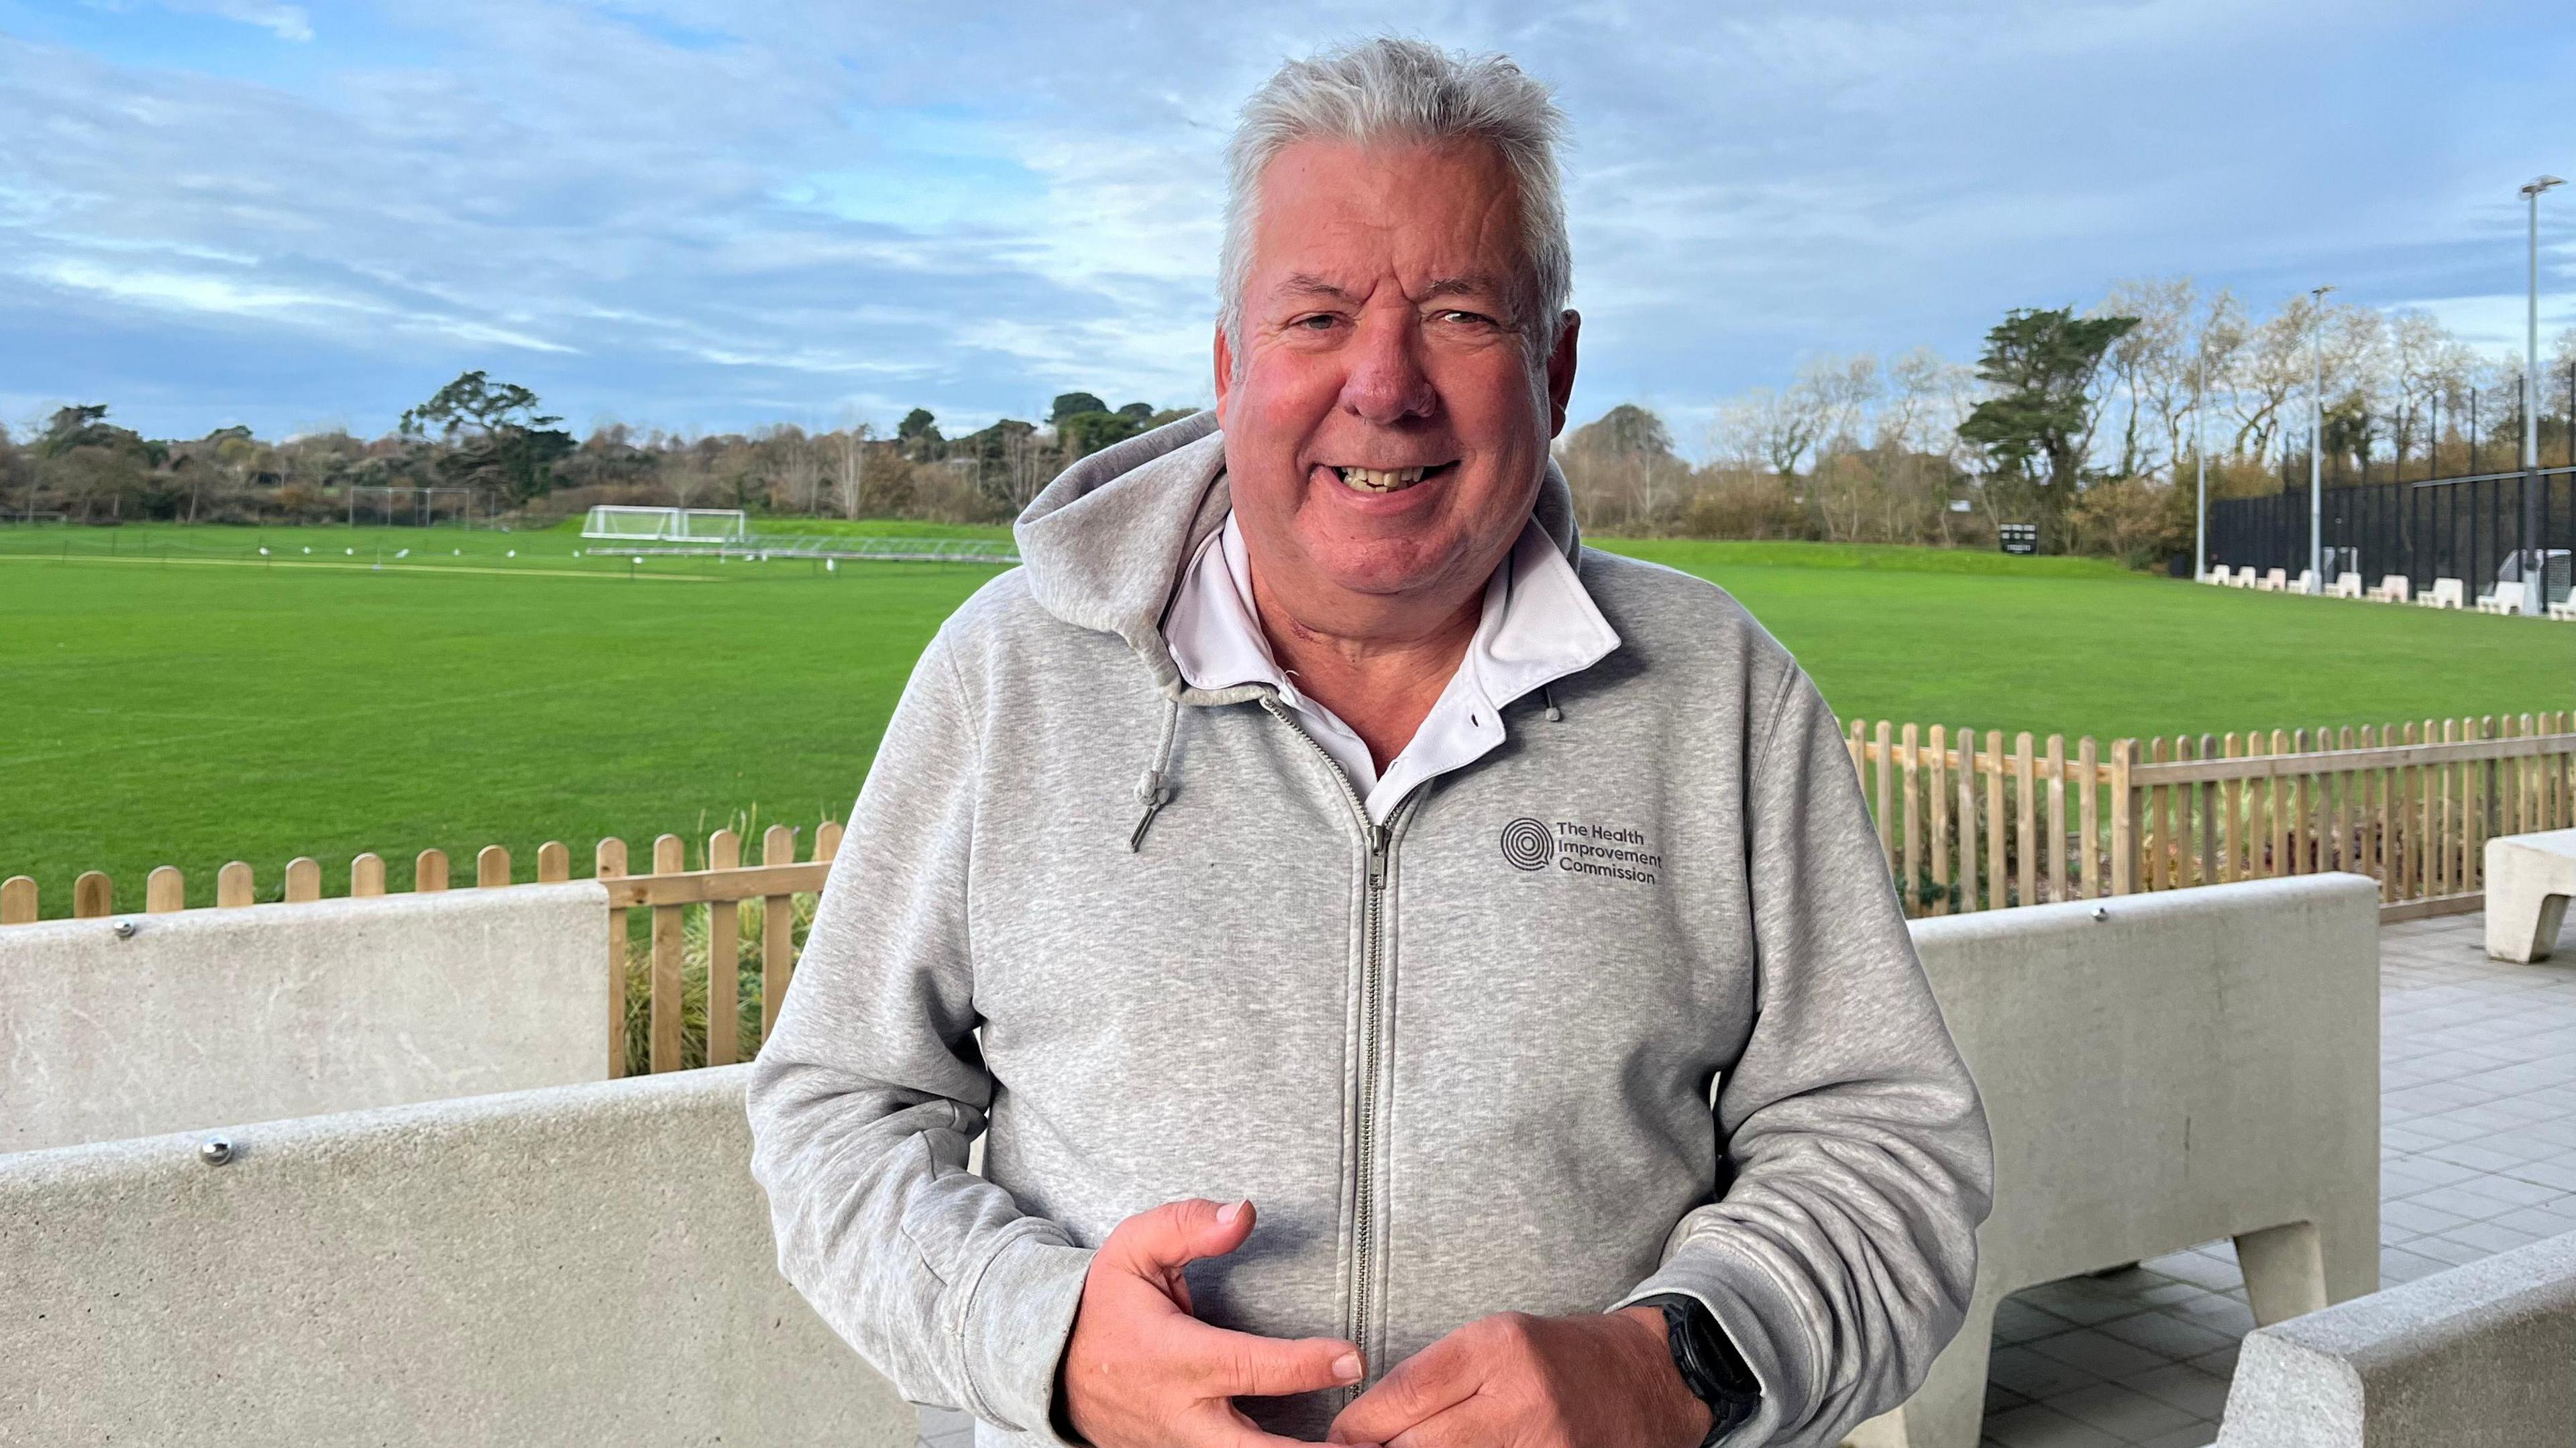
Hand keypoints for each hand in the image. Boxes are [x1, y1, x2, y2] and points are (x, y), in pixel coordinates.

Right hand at [1061, 1198, 1365, 1446]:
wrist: (1053, 1366)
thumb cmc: (1104, 1304)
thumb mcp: (1133, 1248)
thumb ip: (1187, 1225)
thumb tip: (1244, 1213)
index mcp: (1173, 1358)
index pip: (1248, 1366)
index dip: (1304, 1365)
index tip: (1352, 1358)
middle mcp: (1180, 1413)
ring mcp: (1180, 1447)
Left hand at [1325, 1307, 1710, 1447]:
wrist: (1648, 1381)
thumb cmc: (1558, 1357)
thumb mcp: (1493, 1341)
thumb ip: (1431, 1378)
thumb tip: (1361, 1427)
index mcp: (1498, 1348)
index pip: (1403, 1396)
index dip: (1356, 1428)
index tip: (1339, 1439)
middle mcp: (1520, 1399)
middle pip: (1418, 1445)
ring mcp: (1543, 1447)